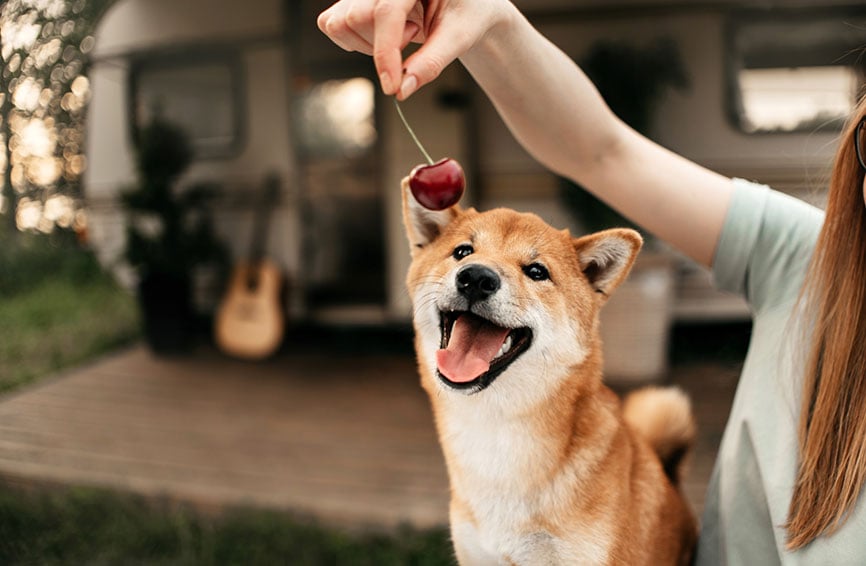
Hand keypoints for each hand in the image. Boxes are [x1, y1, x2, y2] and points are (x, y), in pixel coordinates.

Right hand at [317, 0, 505, 98]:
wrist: (463, 5)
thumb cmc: (466, 12)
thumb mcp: (459, 36)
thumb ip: (431, 63)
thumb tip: (402, 91)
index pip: (385, 11)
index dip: (386, 53)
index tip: (392, 86)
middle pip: (355, 18)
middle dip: (382, 44)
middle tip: (414, 34)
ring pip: (339, 24)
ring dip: (369, 43)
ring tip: (404, 31)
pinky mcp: (351, 1)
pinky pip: (332, 25)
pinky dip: (355, 41)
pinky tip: (383, 35)